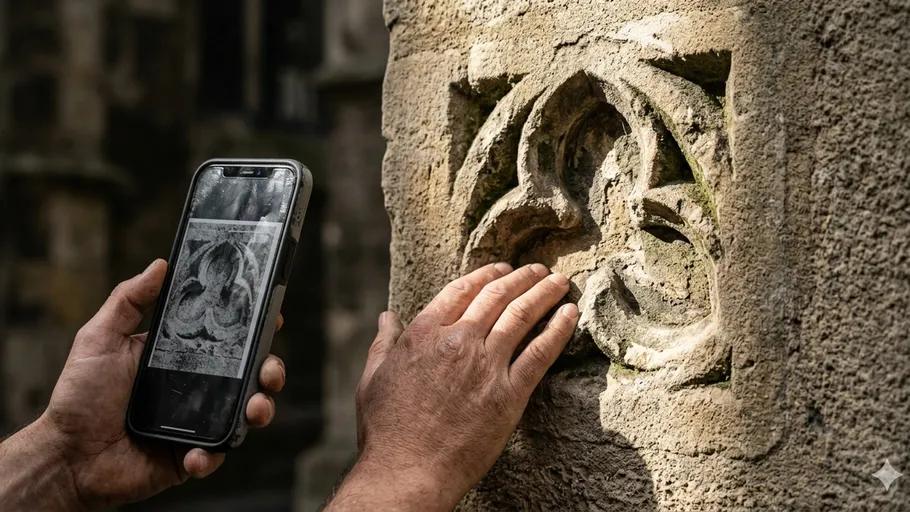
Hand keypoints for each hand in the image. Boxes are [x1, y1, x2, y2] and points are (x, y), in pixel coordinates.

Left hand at [0, 259, 286, 510]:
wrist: (66, 457)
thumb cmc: (79, 397)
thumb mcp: (99, 339)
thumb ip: (128, 300)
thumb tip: (160, 264)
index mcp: (181, 356)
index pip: (228, 337)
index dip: (255, 328)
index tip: (273, 316)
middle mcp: (197, 387)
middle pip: (250, 374)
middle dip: (271, 370)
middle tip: (269, 370)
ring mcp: (198, 422)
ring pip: (246, 413)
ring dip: (260, 409)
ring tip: (254, 409)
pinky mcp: (191, 456)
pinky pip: (216, 454)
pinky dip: (213, 454)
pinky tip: (198, 453)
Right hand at [329, 263, 578, 510]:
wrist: (408, 471)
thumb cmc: (386, 430)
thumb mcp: (372, 379)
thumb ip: (383, 344)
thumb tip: (386, 317)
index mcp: (423, 334)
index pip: (461, 290)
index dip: (485, 275)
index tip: (501, 269)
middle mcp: (457, 341)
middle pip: (496, 296)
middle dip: (521, 278)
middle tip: (539, 269)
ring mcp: (485, 366)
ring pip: (521, 316)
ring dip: (544, 293)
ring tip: (560, 282)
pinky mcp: (509, 394)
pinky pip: (540, 353)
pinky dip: (558, 329)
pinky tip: (570, 314)